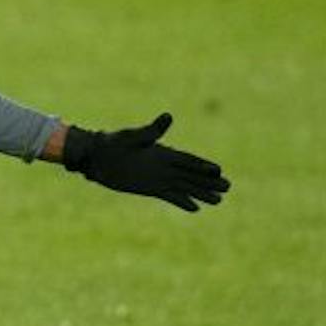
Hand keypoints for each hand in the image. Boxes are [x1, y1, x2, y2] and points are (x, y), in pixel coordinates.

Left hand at [60, 114, 229, 211]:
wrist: (97, 157)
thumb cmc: (113, 143)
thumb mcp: (134, 137)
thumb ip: (152, 130)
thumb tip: (168, 116)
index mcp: (163, 152)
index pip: (188, 160)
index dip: (203, 166)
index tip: (219, 171)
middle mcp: (164, 166)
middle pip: (192, 175)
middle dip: (209, 181)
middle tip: (228, 187)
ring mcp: (158, 178)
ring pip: (185, 187)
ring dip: (201, 193)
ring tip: (218, 201)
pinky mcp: (150, 188)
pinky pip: (170, 196)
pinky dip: (183, 202)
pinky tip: (196, 208)